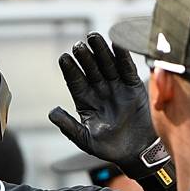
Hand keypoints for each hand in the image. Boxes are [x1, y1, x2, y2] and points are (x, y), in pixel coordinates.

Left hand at [49, 33, 164, 179]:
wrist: (136, 153)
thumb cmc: (109, 149)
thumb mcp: (86, 140)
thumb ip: (69, 127)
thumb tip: (52, 112)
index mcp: (86, 102)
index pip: (76, 82)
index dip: (70, 70)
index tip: (64, 58)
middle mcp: (100, 91)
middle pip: (91, 69)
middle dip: (85, 57)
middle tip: (79, 45)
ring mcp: (117, 87)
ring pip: (107, 65)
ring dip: (101, 51)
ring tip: (94, 37)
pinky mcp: (133, 87)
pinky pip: (127, 69)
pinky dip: (123, 57)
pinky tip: (117, 44)